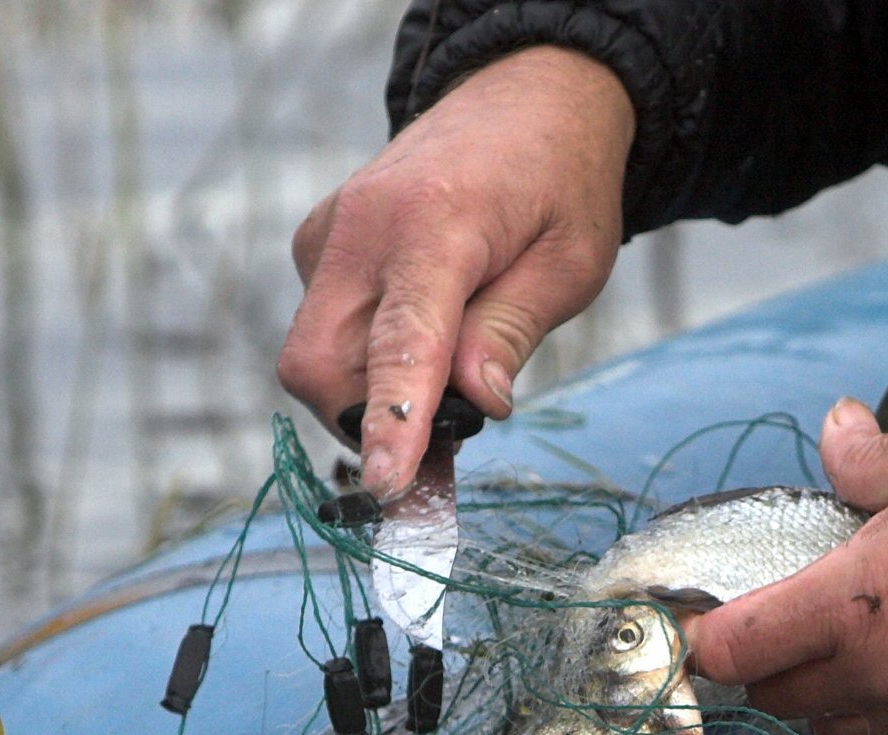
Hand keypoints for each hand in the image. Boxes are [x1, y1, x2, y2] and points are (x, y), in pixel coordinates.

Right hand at [278, 47, 632, 498]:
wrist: (523, 97)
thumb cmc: (559, 182)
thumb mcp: (571, 262)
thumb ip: (512, 331)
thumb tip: (475, 403)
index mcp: (437, 220)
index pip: (401, 340)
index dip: (391, 421)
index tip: (387, 484)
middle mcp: (363, 224)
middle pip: (323, 366)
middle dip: (368, 424)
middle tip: (440, 445)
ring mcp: (329, 232)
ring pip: (316, 359)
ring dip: (370, 397)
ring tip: (444, 381)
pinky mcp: (316, 243)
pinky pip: (321, 331)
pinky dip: (364, 360)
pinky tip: (417, 334)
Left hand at [684, 400, 887, 734]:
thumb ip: (868, 456)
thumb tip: (830, 431)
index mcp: (856, 600)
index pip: (735, 650)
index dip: (711, 637)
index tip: (713, 622)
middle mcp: (885, 674)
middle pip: (777, 702)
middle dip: (768, 669)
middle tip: (785, 632)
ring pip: (836, 734)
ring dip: (826, 703)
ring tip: (852, 655)